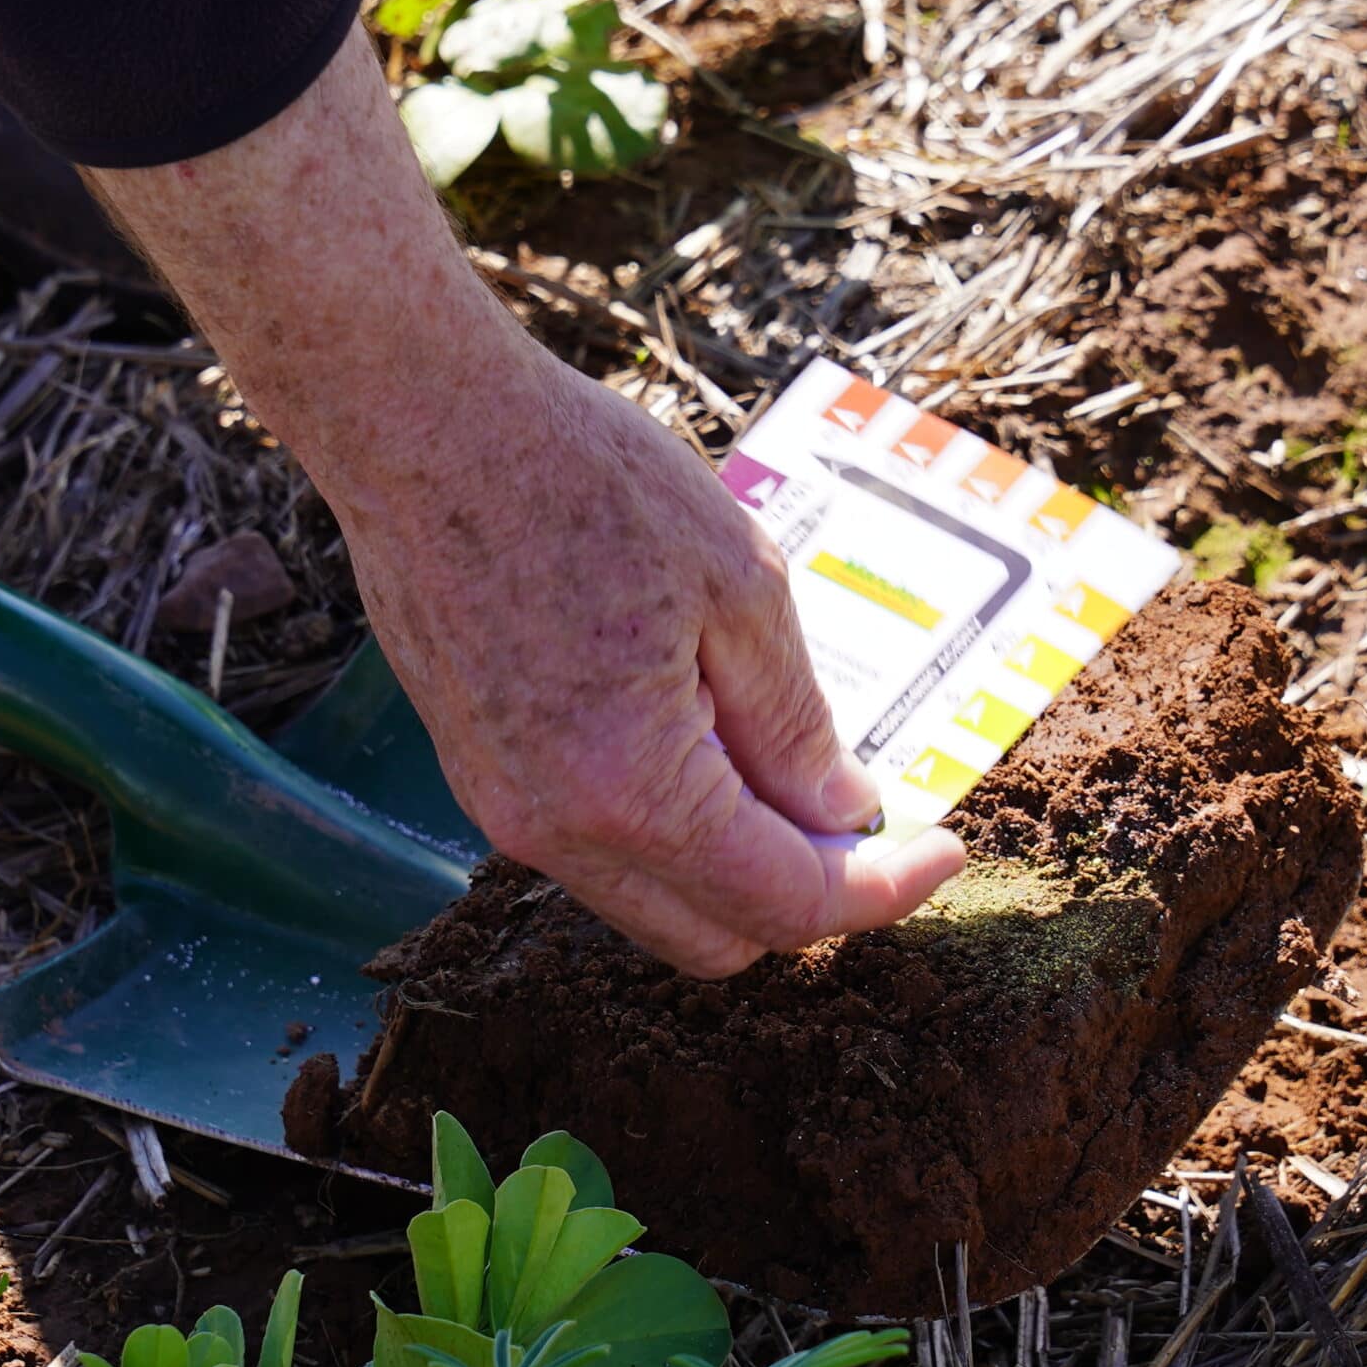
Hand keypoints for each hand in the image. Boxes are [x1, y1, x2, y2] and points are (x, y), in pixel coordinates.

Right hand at [341, 345, 963, 974]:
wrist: (421, 426)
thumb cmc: (582, 479)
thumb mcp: (740, 586)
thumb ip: (796, 725)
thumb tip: (843, 814)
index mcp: (632, 790)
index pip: (785, 903)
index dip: (883, 890)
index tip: (945, 848)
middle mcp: (556, 831)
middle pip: (714, 940)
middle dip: (809, 895)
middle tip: (869, 813)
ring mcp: (504, 811)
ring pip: (652, 902)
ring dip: (734, 865)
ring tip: (785, 757)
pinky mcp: (479, 777)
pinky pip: (597, 852)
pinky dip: (670, 830)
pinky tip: (702, 733)